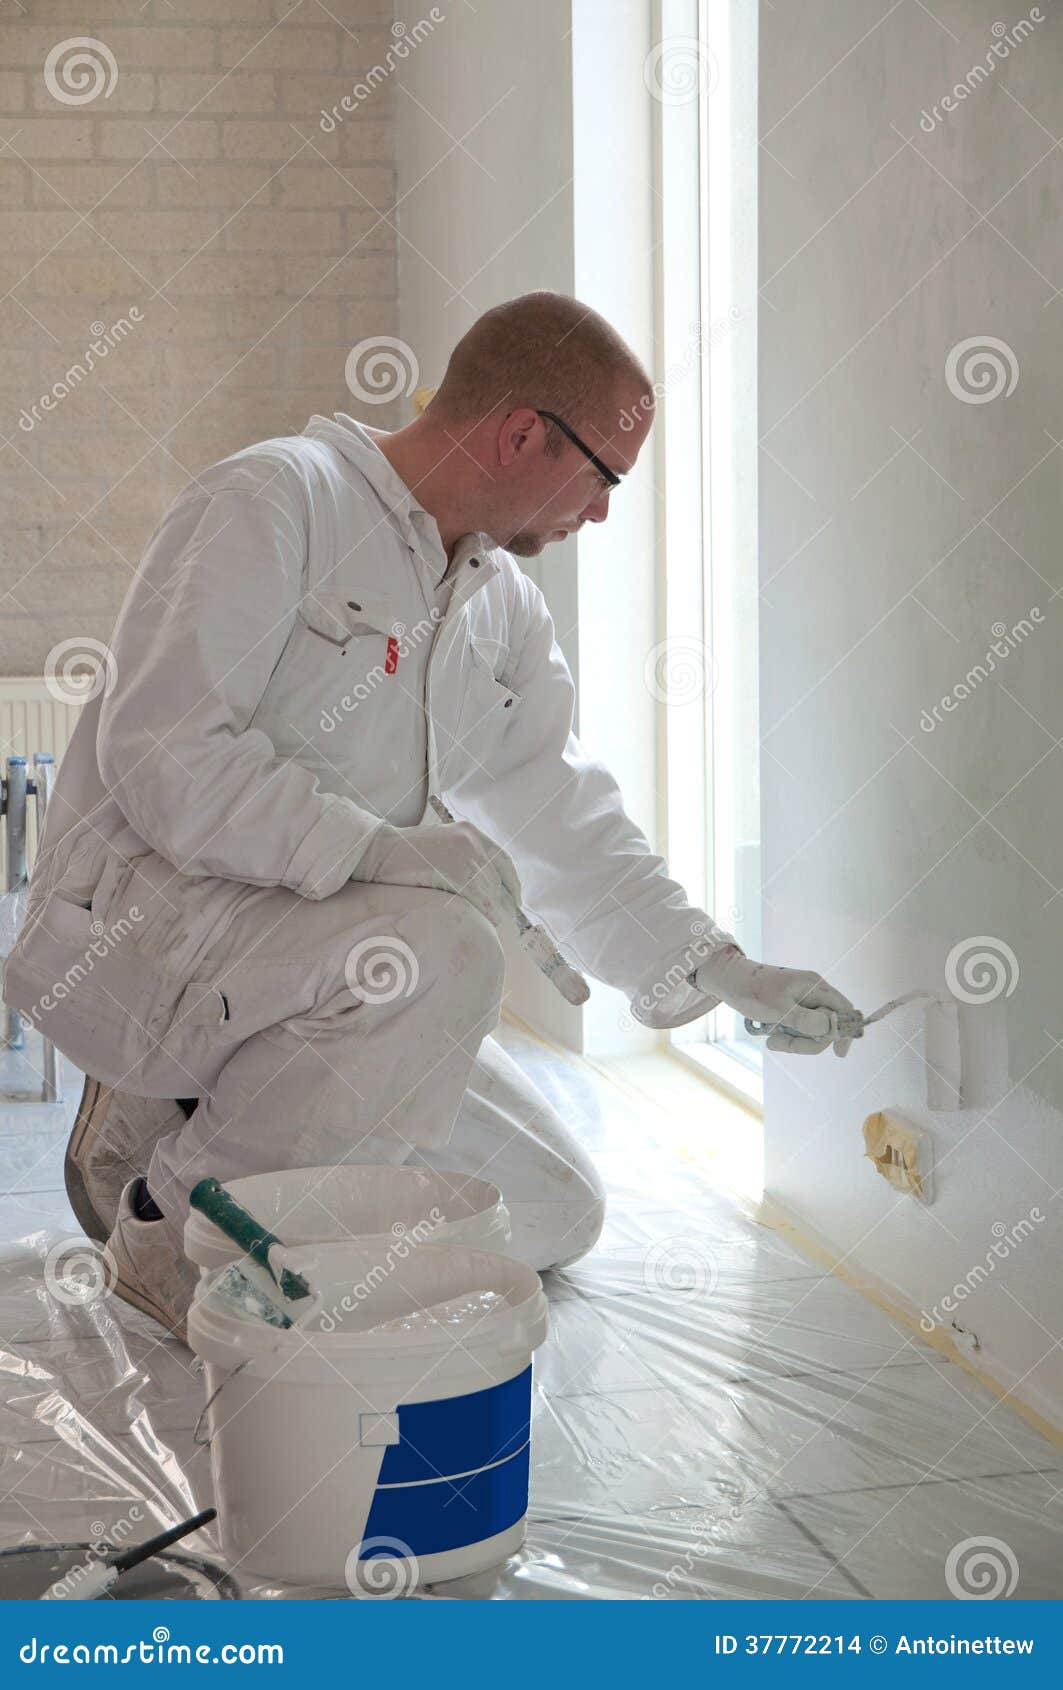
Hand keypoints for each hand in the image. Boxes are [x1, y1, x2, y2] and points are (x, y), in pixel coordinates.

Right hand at [352, 819, 521, 929]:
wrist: (379, 851)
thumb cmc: (405, 855)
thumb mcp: (442, 847)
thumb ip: (463, 859)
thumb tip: (484, 887)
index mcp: (471, 833)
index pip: (503, 861)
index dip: (512, 884)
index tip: (515, 901)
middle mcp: (473, 842)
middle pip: (499, 880)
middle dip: (502, 901)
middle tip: (504, 919)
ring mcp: (466, 857)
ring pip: (492, 892)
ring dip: (493, 910)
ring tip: (490, 923)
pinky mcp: (457, 874)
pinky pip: (481, 899)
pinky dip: (485, 913)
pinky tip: (484, 922)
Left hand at [693, 946, 859, 1055]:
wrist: (728, 979)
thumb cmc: (752, 991)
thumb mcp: (778, 1008)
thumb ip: (806, 1020)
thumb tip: (832, 1029)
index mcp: (815, 986)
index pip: (844, 1009)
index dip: (845, 1031)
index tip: (838, 1053)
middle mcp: (813, 992)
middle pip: (827, 1025)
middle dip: (808, 1041)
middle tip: (781, 1045)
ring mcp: (802, 999)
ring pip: (811, 1030)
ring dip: (794, 1040)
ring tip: (771, 1040)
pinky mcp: (791, 1007)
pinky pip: (798, 1027)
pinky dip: (788, 1035)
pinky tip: (770, 1036)